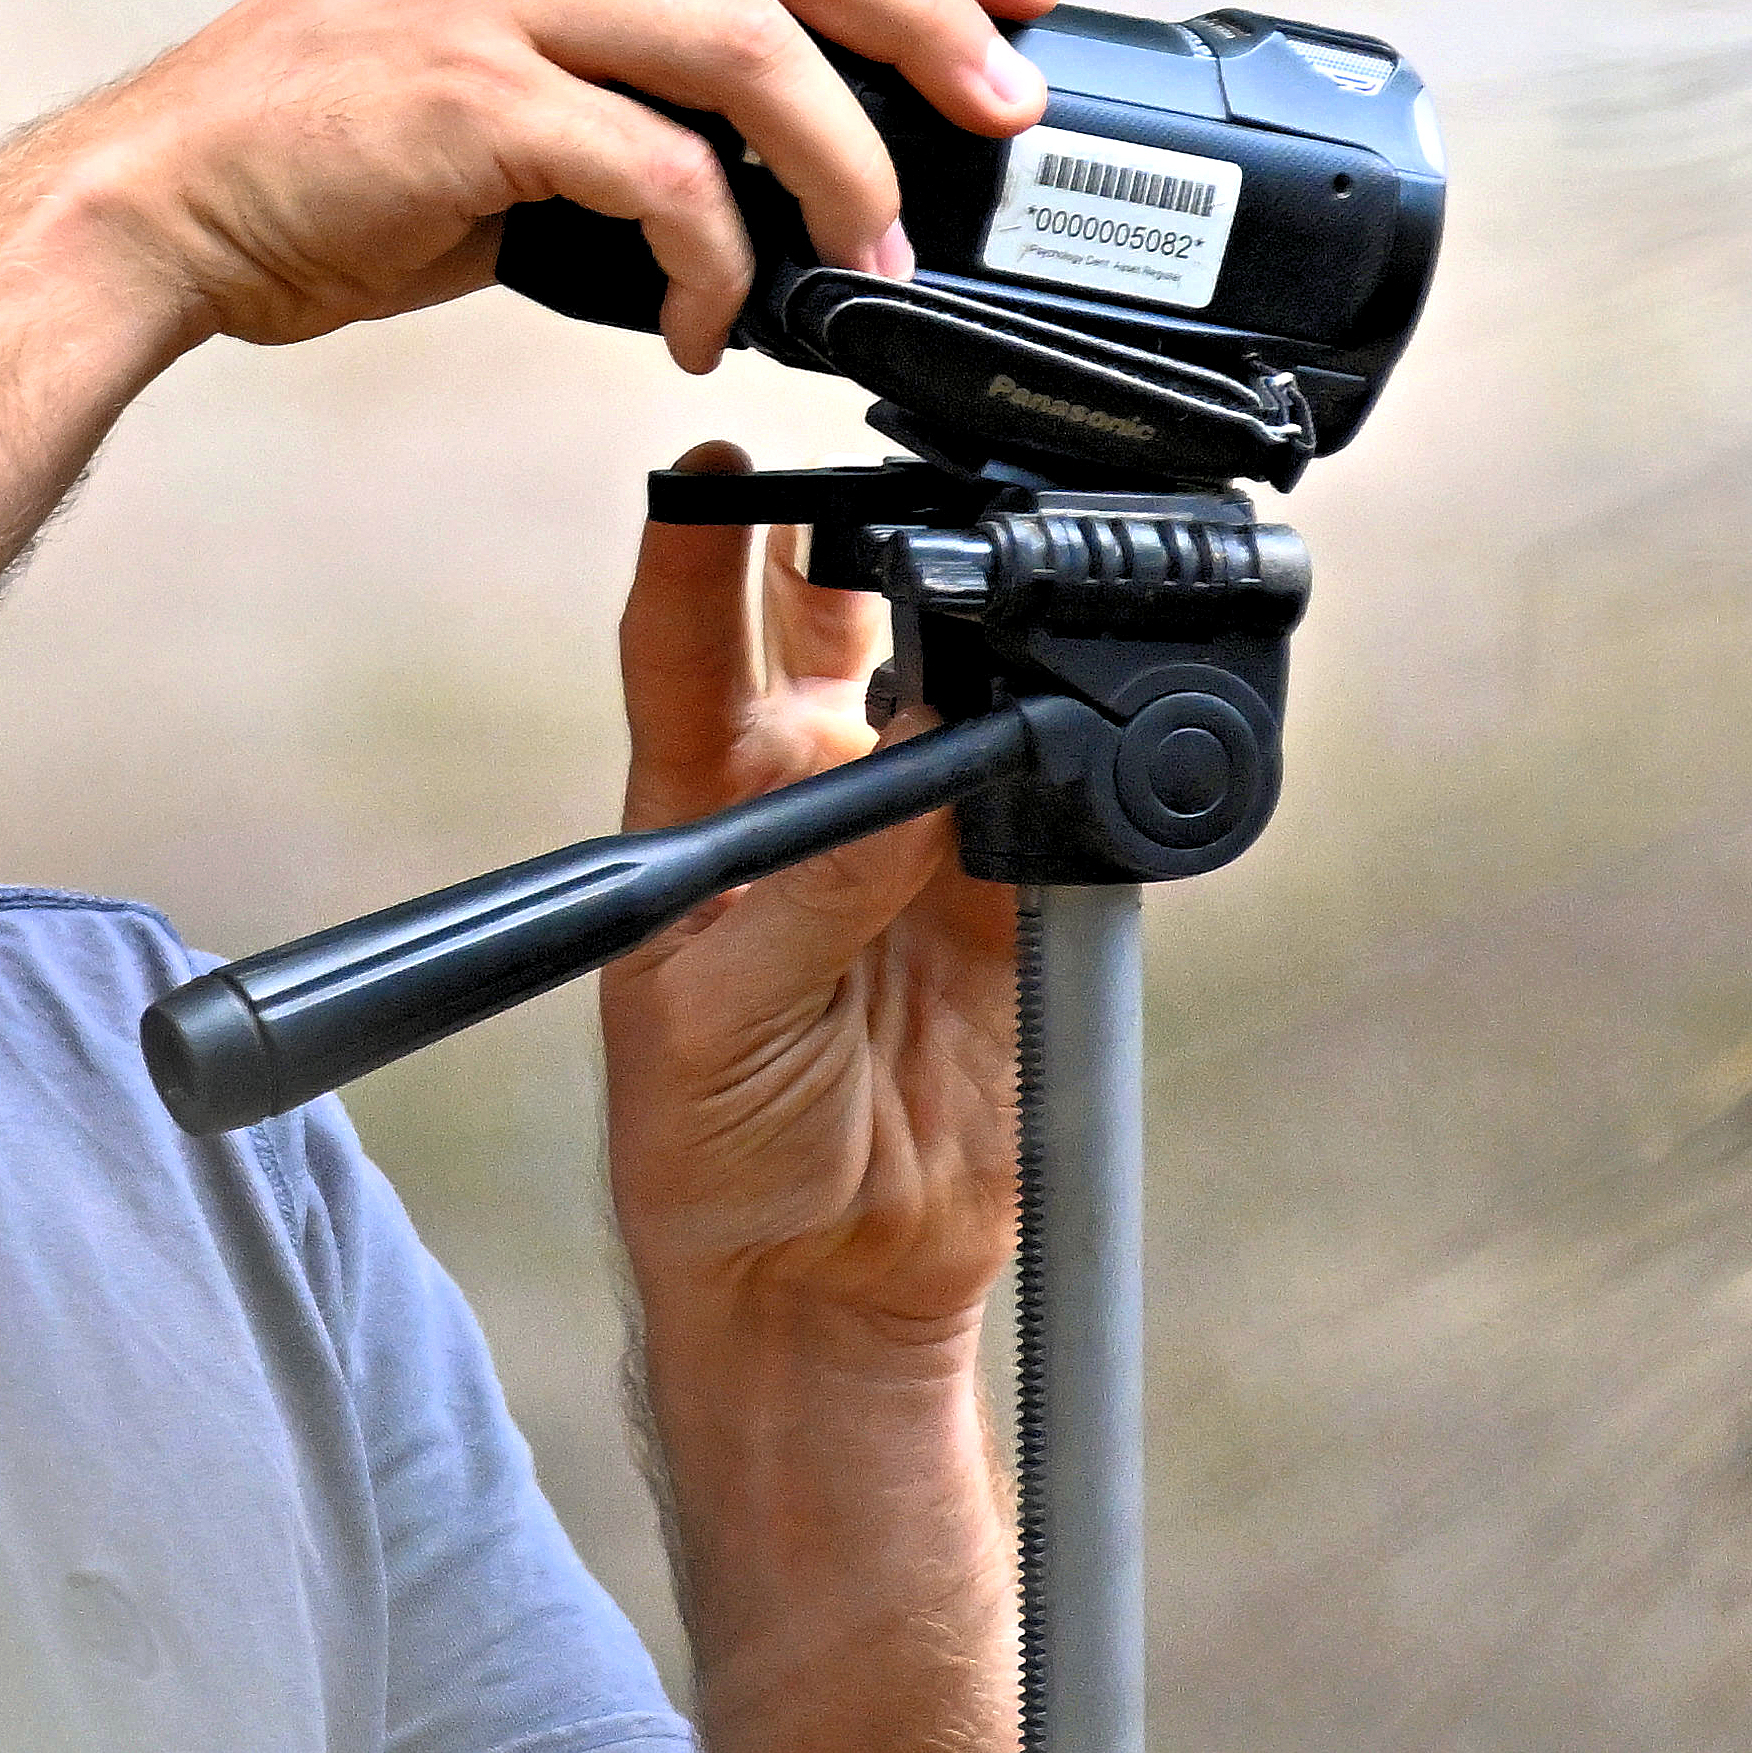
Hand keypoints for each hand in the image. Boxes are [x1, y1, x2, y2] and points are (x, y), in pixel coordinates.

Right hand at [33, 0, 1056, 373]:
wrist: (158, 206)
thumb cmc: (331, 155)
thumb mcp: (494, 50)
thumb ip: (629, 52)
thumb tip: (792, 135)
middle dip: (934, 19)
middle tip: (1007, 113)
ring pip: (750, 45)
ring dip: (848, 162)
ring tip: (880, 256)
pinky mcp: (468, 97)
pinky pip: (657, 172)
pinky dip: (718, 259)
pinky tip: (716, 321)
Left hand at [595, 447, 1018, 1356]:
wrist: (820, 1289)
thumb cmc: (710, 1158)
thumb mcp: (718, 1021)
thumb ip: (813, 895)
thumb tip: (906, 776)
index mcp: (695, 813)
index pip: (682, 647)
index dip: (693, 548)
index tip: (710, 463)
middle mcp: (803, 806)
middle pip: (828, 629)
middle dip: (859, 540)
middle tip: (894, 473)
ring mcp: (912, 852)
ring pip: (950, 700)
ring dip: (975, 643)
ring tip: (1000, 587)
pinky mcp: (1004, 909)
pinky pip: (1045, 809)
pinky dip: (1064, 763)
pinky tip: (1069, 721)